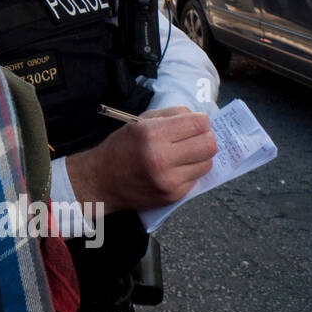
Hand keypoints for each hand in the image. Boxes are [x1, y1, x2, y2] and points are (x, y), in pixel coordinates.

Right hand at [66, 106, 215, 211]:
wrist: (102, 180)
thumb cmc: (121, 147)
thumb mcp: (139, 122)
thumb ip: (171, 116)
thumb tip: (200, 119)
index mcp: (152, 134)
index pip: (198, 124)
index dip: (200, 121)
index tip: (194, 123)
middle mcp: (161, 158)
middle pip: (209, 144)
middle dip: (205, 137)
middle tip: (194, 138)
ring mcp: (169, 180)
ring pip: (207, 163)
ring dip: (200, 156)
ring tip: (184, 154)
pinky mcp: (173, 195)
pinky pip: (197, 178)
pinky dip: (191, 171)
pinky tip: (176, 168)